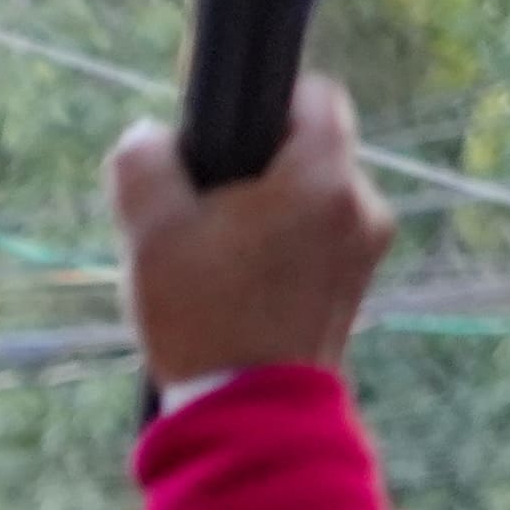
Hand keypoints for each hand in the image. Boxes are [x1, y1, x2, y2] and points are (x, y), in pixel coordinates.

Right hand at [112, 79, 389, 393]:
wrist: (246, 415)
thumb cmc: (203, 319)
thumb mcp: (149, 233)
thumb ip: (143, 164)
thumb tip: (149, 137)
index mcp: (323, 177)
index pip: (315, 94)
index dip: (265, 102)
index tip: (222, 136)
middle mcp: (362, 204)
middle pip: (307, 152)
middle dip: (257, 172)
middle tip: (203, 214)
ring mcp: (366, 249)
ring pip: (312, 200)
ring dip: (269, 215)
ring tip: (218, 262)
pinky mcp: (357, 286)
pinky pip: (319, 241)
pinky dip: (284, 251)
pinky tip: (241, 289)